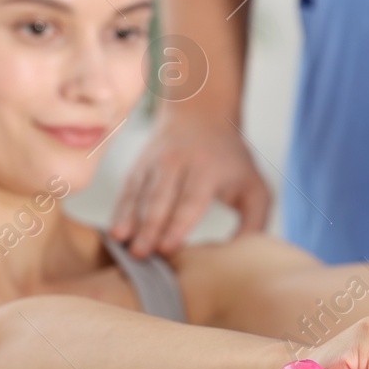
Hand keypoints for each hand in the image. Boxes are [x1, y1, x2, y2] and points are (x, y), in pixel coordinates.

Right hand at [110, 113, 272, 257]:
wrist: (200, 113)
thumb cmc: (230, 160)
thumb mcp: (253, 186)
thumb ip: (254, 222)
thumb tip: (243, 254)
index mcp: (207, 169)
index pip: (190, 200)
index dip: (177, 224)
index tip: (167, 248)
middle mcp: (177, 163)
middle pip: (160, 199)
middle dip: (149, 227)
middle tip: (140, 255)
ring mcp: (153, 164)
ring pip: (139, 195)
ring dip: (129, 220)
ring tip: (121, 243)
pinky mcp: (138, 168)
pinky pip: (127, 192)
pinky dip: (119, 212)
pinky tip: (114, 233)